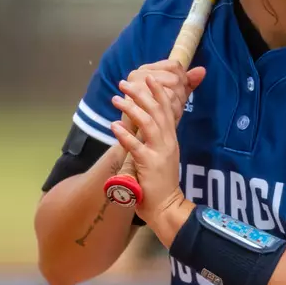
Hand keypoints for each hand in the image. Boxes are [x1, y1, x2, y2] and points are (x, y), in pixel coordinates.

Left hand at [111, 73, 195, 238]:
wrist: (167, 207)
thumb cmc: (162, 184)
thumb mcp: (164, 157)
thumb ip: (157, 141)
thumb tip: (145, 126)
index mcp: (171, 140)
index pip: (168, 110)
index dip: (159, 92)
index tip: (149, 78)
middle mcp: (167, 142)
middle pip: (157, 111)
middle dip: (141, 94)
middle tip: (125, 83)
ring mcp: (159, 153)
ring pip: (148, 123)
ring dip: (132, 109)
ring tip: (116, 98)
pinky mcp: (149, 164)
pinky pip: (135, 146)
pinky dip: (125, 134)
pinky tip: (114, 125)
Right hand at [120, 60, 205, 122]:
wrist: (139, 140)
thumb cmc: (157, 117)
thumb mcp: (174, 98)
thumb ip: (188, 84)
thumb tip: (202, 70)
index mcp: (146, 69)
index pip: (174, 66)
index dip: (184, 80)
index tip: (181, 95)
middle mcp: (137, 74)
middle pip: (175, 79)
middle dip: (180, 97)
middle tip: (174, 109)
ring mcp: (133, 89)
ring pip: (170, 93)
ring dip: (175, 108)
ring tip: (170, 116)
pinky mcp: (132, 104)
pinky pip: (162, 106)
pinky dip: (170, 114)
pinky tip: (169, 120)